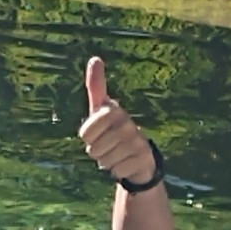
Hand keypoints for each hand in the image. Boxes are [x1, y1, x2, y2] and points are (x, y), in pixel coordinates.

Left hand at [78, 57, 154, 185]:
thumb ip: (96, 86)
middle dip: (96, 152)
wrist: (138, 155)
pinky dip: (118, 170)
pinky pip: (118, 170)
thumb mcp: (100, 108)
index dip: (86, 137)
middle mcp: (128, 123)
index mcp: (113, 110)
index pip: (85, 132)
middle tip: (106, 146)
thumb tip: (95, 58)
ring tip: (116, 153)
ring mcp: (138, 140)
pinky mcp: (145, 158)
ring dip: (106, 161)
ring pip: (105, 161)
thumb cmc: (111, 129)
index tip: (94, 133)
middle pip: (94, 149)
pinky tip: (126, 162)